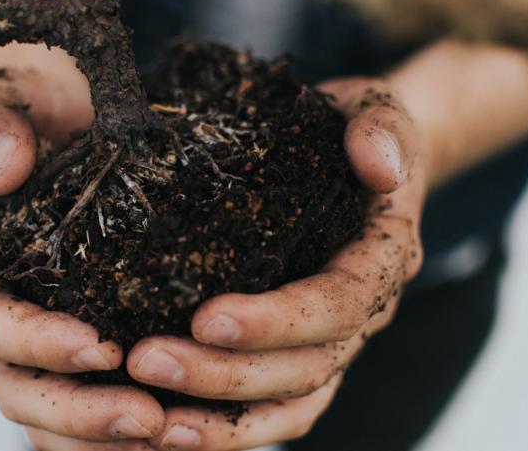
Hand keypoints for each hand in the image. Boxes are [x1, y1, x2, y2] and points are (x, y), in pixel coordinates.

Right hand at [0, 60, 164, 446]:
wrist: (62, 125)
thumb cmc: (31, 118)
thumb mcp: (9, 107)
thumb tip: (3, 170)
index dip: (37, 344)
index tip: (101, 346)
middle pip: (21, 389)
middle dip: (81, 412)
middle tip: (147, 418)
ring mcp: (34, 341)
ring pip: (54, 414)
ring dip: (103, 436)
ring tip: (166, 435)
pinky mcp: (78, 346)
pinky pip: (89, 402)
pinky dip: (118, 430)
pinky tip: (173, 428)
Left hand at [124, 78, 425, 450]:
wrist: (357, 160)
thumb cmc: (351, 132)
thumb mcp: (373, 109)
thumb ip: (380, 128)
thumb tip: (377, 165)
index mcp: (380, 258)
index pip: (337, 304)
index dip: (276, 320)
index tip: (205, 317)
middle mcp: (362, 313)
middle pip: (306, 367)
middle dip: (226, 374)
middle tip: (147, 361)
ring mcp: (333, 340)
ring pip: (290, 404)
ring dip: (222, 420)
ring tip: (151, 422)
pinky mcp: (300, 352)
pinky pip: (274, 408)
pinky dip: (228, 429)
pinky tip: (171, 429)